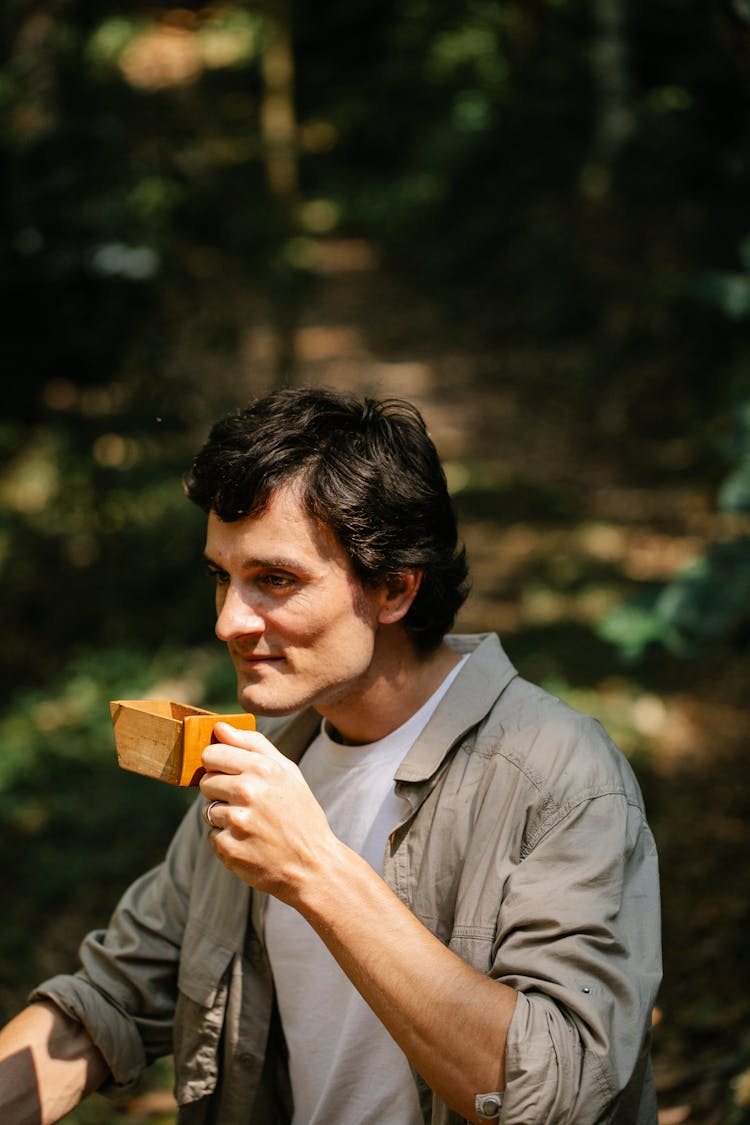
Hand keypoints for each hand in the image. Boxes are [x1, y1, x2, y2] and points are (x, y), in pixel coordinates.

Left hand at [199, 723, 337, 902]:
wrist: (313, 865)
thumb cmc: (300, 814)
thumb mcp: (288, 772)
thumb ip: (253, 744)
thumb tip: (219, 726)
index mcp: (262, 768)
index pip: (212, 754)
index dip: (217, 764)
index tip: (228, 773)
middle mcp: (247, 792)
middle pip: (206, 781)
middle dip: (221, 791)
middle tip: (247, 803)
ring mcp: (236, 822)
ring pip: (208, 809)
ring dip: (224, 818)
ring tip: (252, 825)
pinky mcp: (228, 848)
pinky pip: (212, 836)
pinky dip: (227, 840)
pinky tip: (250, 843)